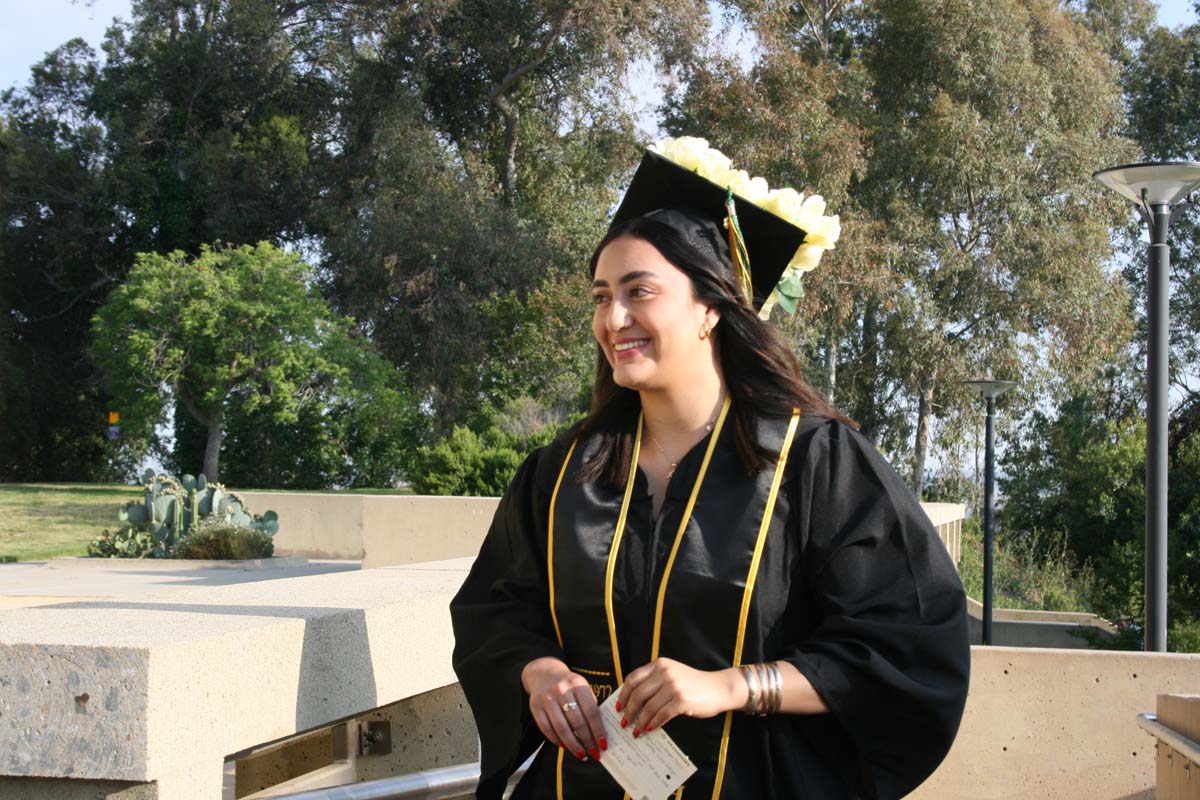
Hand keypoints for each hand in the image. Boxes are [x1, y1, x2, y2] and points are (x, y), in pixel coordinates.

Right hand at [521, 657, 607, 761]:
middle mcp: (562, 690)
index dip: (598, 730)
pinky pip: (547, 729)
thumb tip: (599, 733)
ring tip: (582, 755)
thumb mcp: (582, 688)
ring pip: (561, 728)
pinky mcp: (535, 707)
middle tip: (594, 753)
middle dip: (587, 741)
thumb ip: (590, 706)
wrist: (544, 674)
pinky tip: (566, 747)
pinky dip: (557, 741)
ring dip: (573, 745)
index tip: (603, 744)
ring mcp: (547, 699)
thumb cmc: (568, 685)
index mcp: (578, 685)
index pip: (591, 711)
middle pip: (577, 722)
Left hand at [616, 658, 744, 735]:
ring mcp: (673, 686)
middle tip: (624, 722)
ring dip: (640, 721)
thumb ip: (655, 681)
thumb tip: (632, 701)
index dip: (623, 695)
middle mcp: (665, 672)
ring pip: (648, 707)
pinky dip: (653, 724)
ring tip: (636, 730)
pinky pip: (661, 715)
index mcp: (659, 664)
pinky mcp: (682, 700)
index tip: (619, 707)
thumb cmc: (694, 684)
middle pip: (637, 694)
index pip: (632, 679)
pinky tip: (650, 729)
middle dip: (628, 711)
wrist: (719, 688)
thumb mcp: (672, 674)